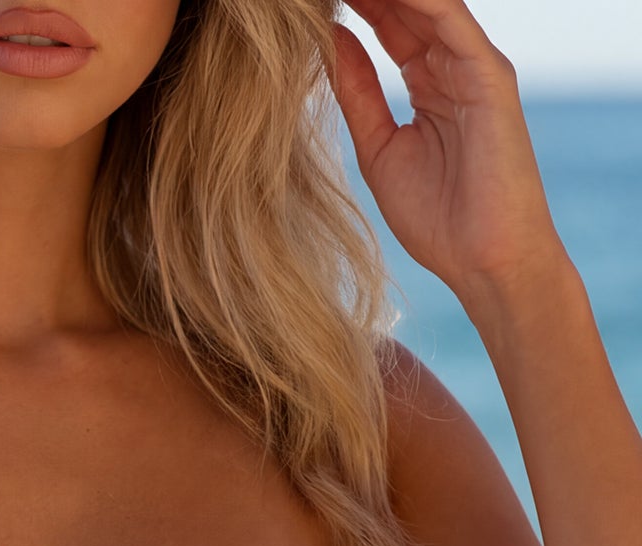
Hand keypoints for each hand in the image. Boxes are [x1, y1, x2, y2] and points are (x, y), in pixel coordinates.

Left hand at [327, 0, 569, 302]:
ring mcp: (475, 66)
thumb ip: (357, 93)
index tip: (311, 3)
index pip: (390, 22)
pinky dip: (419, 1)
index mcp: (430, 82)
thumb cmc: (439, 220)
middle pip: (408, 5)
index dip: (355, 5)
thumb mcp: (379, 149)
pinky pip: (451, 20)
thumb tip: (328, 40)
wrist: (486, 264)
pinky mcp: (490, 75)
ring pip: (429, 4)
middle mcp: (455, 64)